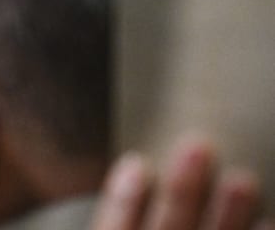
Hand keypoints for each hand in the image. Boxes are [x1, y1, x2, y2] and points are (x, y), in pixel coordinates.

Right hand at [91, 134, 271, 229]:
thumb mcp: (111, 226)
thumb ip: (115, 213)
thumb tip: (130, 162)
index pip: (113, 229)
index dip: (122, 201)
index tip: (136, 164)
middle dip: (183, 192)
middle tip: (199, 148)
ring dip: (226, 216)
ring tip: (242, 181)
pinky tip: (266, 223)